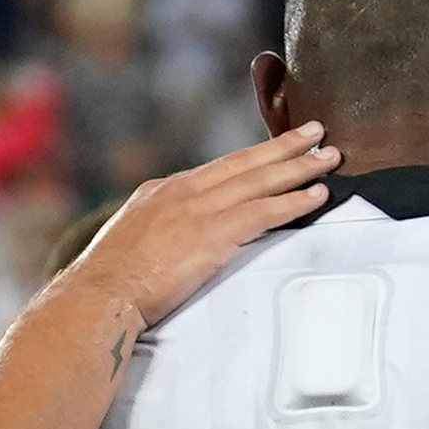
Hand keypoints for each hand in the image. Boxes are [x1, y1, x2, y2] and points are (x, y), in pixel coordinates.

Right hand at [52, 126, 336, 338]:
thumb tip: (169, 241)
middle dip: (283, 147)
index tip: (273, 148)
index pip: (216, 169)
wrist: (99, 296)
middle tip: (316, 133)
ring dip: (299, 168)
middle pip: (244, 163)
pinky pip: (263, 212)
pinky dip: (293, 202)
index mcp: (161, 192)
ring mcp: (198, 211)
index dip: (250, 157)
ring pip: (260, 182)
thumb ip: (156, 233)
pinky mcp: (212, 235)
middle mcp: (182, 192)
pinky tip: (317, 196)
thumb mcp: (128, 244)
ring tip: (329, 158)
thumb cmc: (107, 285)